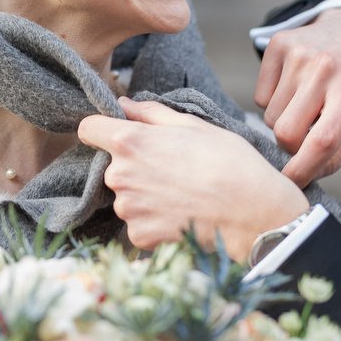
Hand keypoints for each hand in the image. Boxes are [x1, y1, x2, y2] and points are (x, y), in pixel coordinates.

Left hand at [79, 99, 308, 254]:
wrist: (252, 212)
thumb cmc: (229, 163)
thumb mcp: (193, 125)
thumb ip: (150, 114)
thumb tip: (123, 104)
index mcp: (129, 141)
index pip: (89, 128)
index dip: (103, 129)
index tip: (119, 134)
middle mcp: (119, 175)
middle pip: (112, 166)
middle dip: (135, 167)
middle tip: (172, 170)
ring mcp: (127, 209)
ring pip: (127, 197)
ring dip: (145, 196)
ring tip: (181, 194)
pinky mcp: (138, 235)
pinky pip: (138, 224)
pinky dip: (155, 222)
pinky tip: (181, 215)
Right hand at [255, 8, 340, 185]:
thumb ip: (339, 152)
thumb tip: (305, 177)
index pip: (322, 140)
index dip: (303, 170)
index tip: (290, 184)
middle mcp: (325, 67)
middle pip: (286, 132)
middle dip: (292, 144)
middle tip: (307, 133)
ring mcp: (299, 53)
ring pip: (270, 116)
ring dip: (285, 120)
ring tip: (307, 104)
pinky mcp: (279, 44)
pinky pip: (260, 96)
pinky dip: (274, 101)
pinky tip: (295, 88)